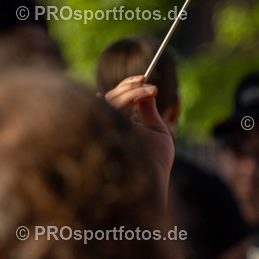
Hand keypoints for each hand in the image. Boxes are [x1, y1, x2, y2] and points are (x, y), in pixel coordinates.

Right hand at [103, 76, 174, 197]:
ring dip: (131, 90)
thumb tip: (147, 89)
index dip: (126, 86)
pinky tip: (141, 93)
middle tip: (146, 81)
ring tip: (150, 89)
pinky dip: (127, 98)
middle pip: (109, 99)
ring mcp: (103, 130)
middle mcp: (107, 127)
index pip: (114, 101)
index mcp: (117, 126)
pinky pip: (110, 109)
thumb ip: (148, 110)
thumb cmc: (155, 162)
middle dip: (128, 86)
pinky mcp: (103, 132)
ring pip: (109, 101)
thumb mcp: (156, 131)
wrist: (154, 182)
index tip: (144, 76)